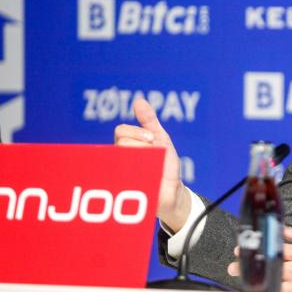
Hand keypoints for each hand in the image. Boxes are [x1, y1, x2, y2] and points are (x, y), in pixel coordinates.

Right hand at [114, 98, 191, 231]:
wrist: (173, 190)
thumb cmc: (165, 163)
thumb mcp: (161, 139)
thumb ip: (149, 120)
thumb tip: (139, 101)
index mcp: (126, 144)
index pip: (121, 131)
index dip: (137, 132)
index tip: (151, 139)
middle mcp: (119, 157)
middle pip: (122, 143)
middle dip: (143, 147)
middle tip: (153, 156)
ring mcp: (119, 173)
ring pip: (122, 160)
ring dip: (142, 163)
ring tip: (151, 168)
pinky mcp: (123, 189)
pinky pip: (123, 180)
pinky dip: (139, 177)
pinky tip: (147, 179)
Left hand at [227, 226, 291, 291]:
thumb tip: (280, 228)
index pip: (275, 248)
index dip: (257, 248)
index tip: (242, 249)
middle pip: (269, 265)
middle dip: (250, 265)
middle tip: (234, 266)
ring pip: (271, 282)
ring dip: (254, 280)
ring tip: (241, 279)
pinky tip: (256, 291)